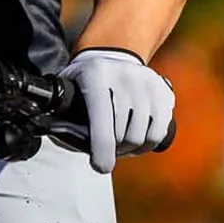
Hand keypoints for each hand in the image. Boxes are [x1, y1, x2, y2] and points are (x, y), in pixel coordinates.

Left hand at [61, 47, 174, 174]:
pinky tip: (137, 142)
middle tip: (105, 150)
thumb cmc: (85, 79)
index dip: (102, 149)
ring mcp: (147, 83)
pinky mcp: (163, 91)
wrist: (112, 55)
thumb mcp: (68, 87)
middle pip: (123, 133)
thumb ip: (60, 113)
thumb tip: (61, 139)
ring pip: (142, 136)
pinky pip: (159, 131)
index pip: (102, 121)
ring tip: (120, 146)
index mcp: (95, 75)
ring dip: (130, 149)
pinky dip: (147, 144)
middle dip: (113, 150)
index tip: (100, 167)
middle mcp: (124, 76)